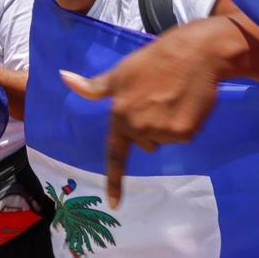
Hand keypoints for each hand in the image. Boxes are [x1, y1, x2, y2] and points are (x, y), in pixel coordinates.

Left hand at [61, 19, 233, 207]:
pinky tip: (187, 102)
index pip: (114, 154)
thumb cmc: (155, 60)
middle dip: (150, 126)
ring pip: (164, 139)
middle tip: (158, 98)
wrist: (195, 53)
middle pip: (144, 142)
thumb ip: (94, 87)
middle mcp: (138, 127)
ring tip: (173, 97)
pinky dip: (186, 123)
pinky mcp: (184, 132)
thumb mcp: (121, 72)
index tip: (114, 204)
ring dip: (167, 124)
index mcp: (120, 114)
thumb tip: (63, 78)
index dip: (114, 181)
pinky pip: (183, 136)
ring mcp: (161, 131)